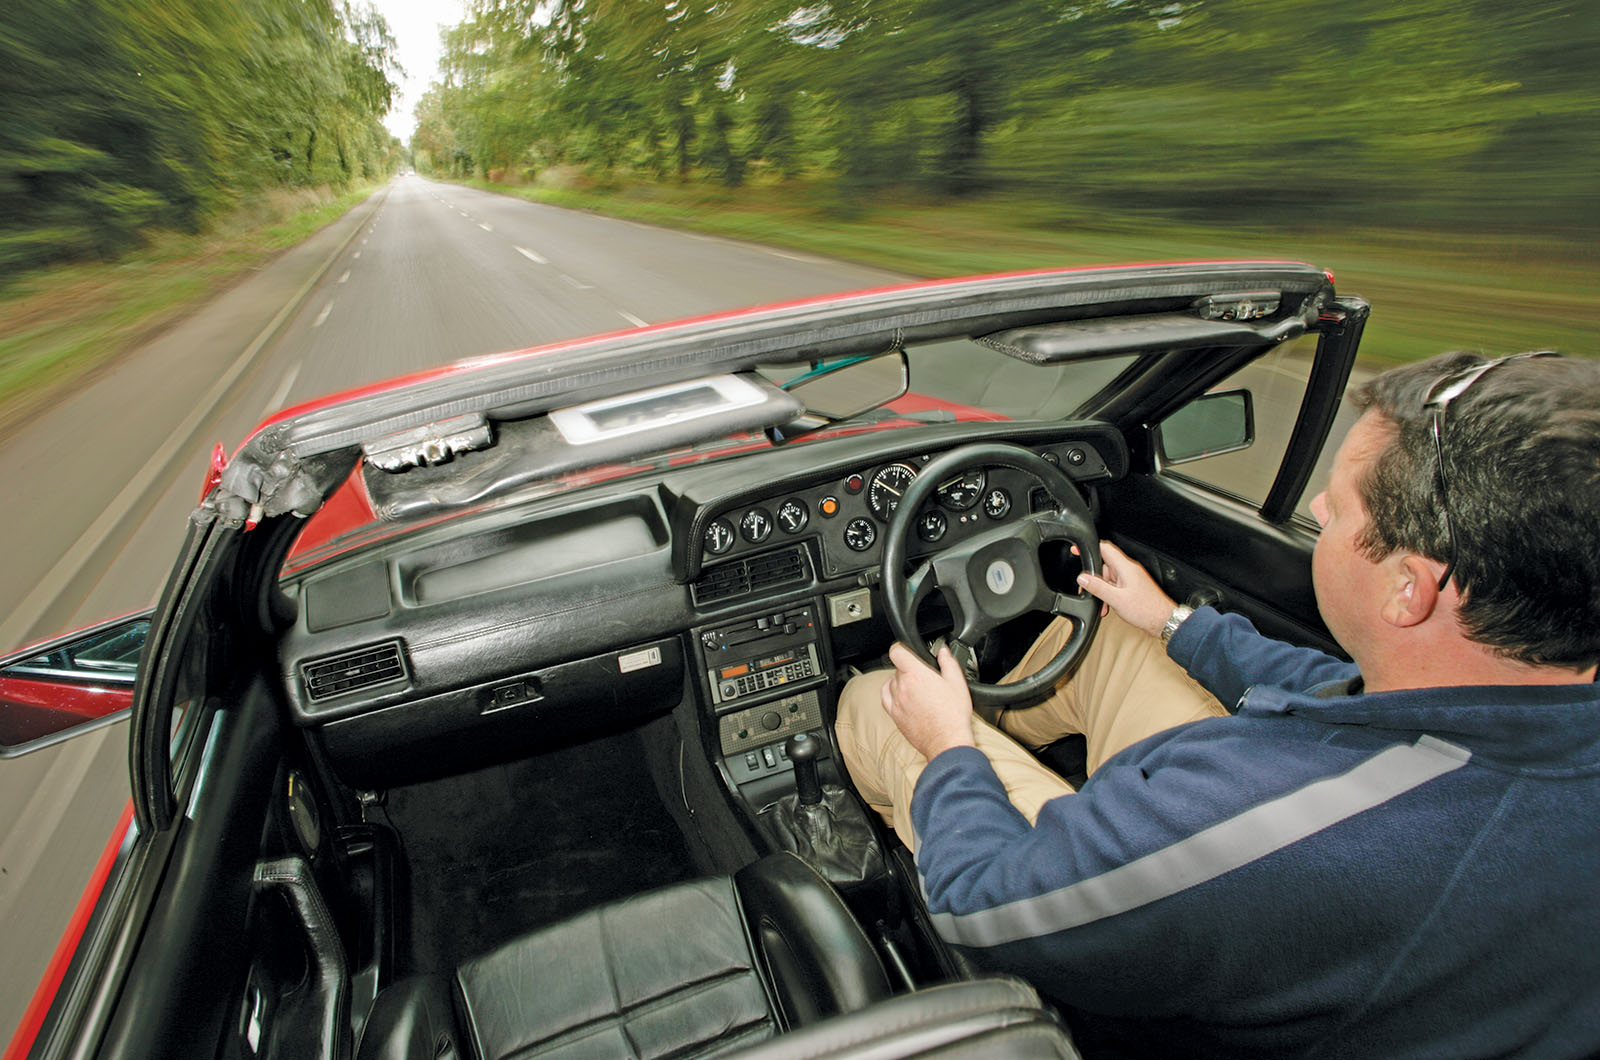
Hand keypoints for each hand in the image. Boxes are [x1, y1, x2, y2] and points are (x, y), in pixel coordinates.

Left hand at [881, 641, 975, 759]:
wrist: (947, 741)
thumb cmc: (953, 715)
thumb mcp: (957, 683)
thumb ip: (948, 662)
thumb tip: (943, 651)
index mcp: (916, 674)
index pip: (897, 651)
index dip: (902, 647)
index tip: (908, 650)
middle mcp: (902, 686)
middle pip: (898, 668)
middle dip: (910, 668)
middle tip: (925, 676)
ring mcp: (896, 701)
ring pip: (892, 682)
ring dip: (901, 681)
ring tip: (917, 688)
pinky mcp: (894, 715)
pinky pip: (886, 697)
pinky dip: (892, 693)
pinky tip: (903, 696)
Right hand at [1076, 540, 1177, 637]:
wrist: (1163, 621)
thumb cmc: (1146, 610)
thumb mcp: (1116, 599)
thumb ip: (1097, 587)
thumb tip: (1082, 578)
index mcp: (1126, 567)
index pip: (1105, 548)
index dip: (1089, 547)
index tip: (1077, 550)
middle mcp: (1129, 570)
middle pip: (1105, 565)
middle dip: (1095, 578)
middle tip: (1089, 591)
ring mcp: (1132, 578)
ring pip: (1109, 577)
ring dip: (1102, 589)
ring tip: (1103, 604)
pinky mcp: (1134, 586)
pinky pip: (1116, 585)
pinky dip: (1110, 594)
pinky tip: (1109, 605)